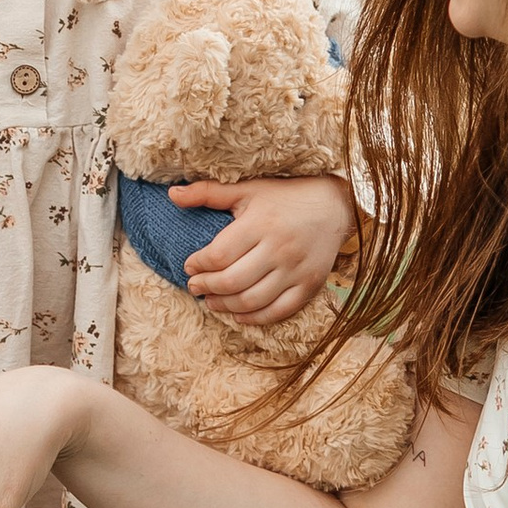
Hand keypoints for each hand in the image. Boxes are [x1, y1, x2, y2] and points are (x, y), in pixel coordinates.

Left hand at [172, 171, 354, 326]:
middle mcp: (279, 248)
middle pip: (232, 282)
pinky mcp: (309, 285)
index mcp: (261, 223)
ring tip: (211, 300)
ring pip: (252, 301)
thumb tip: (172, 194)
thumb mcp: (247, 189)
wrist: (335, 206)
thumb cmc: (285, 196)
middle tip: (194, 286)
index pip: (219, 255)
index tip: (189, 265)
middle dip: (206, 287)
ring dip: (224, 306)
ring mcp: (296, 270)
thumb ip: (209, 192)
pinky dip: (254, 318)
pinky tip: (238, 314)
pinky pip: (278, 311)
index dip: (198, 264)